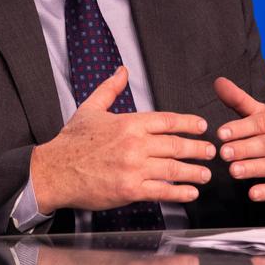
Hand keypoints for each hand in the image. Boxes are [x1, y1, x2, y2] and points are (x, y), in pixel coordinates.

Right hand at [31, 67, 215, 213]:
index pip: (168, 120)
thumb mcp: (90, 108)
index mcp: (129, 122)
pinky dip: (180, 193)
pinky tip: (190, 193)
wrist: (54, 171)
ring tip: (205, 173)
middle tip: (211, 151)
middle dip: (198, 148)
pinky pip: (162, 191)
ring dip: (193, 171)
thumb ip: (110, 89)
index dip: (189, 123)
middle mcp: (135, 144)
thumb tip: (122, 70)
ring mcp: (133, 168)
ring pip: (173, 168)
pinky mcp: (129, 190)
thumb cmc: (72, 143)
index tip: (202, 127)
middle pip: (176, 144)